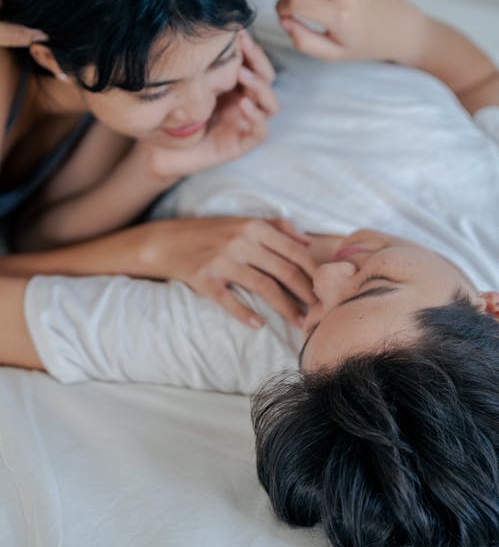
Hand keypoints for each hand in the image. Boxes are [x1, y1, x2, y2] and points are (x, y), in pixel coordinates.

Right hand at [142, 216, 317, 327]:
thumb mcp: (242, 222)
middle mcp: (241, 241)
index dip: (313, 273)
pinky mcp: (204, 278)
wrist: (165, 242)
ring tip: (298, 323)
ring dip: (285, 308)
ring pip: (263, 287)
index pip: (294, 252)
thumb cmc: (209, 233)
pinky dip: (246, 314)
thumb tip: (308, 240)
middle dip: (306, 294)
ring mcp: (222, 260)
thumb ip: (277, 227)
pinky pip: (229, 300)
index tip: (326, 290)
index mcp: (254, 227)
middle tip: (319, 312)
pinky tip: (259, 325)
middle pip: (284, 271)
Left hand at [147, 31, 278, 178]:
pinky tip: (243, 104)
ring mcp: (245, 124)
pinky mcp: (242, 145)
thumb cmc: (171, 115)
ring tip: (242, 75)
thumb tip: (202, 28)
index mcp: (235, 87)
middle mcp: (244, 103)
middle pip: (267, 79)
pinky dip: (256, 117)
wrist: (160, 151)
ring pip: (271, 104)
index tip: (239, 33)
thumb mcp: (185, 85)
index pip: (256, 64)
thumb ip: (198, 65)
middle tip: (244, 48)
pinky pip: (261, 131)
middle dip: (259, 62)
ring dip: (260, 87)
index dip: (252, 49)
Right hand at [276, 0, 425, 65]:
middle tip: (289, 8)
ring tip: (306, 0)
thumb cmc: (364, 45)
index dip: (281, 7)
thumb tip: (284, 21)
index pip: (295, 1)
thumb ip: (303, 41)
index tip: (282, 15)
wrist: (399, 28)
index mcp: (340, 17)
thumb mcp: (332, 55)